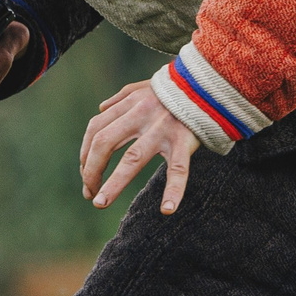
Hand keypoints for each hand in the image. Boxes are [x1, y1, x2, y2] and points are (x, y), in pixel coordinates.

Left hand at [82, 80, 199, 213]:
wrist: (210, 85)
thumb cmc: (177, 89)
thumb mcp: (145, 86)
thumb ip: (122, 97)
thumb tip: (102, 108)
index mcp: (130, 104)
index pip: (96, 129)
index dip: (85, 154)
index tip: (85, 173)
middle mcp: (141, 115)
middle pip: (104, 144)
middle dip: (91, 171)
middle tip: (89, 194)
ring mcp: (163, 129)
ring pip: (132, 159)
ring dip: (113, 184)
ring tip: (100, 203)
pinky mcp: (185, 141)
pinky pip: (178, 169)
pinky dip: (173, 191)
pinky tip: (167, 210)